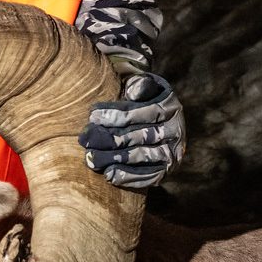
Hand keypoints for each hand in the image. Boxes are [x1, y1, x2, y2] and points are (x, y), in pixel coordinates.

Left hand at [80, 73, 184, 187]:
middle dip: (110, 139)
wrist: (157, 121)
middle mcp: (176, 129)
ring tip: (92, 160)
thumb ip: (138, 84)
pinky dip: (130, 176)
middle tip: (85, 141)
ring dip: (116, 159)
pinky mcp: (167, 168)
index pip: (142, 111)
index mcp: (169, 105)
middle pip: (140, 136)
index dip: (116, 114)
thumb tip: (133, 93)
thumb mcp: (141, 85)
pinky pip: (150, 175)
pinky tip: (109, 175)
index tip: (92, 116)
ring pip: (142, 156)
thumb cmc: (141, 98)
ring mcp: (173, 151)